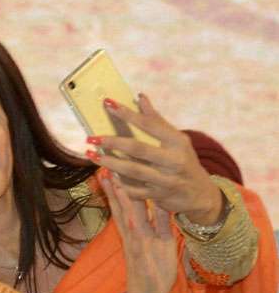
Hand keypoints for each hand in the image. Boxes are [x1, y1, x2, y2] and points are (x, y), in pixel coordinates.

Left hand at [88, 94, 222, 225]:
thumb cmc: (183, 161)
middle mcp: (174, 160)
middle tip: (91, 138)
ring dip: (110, 163)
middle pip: (138, 149)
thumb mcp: (176, 139)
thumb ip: (156, 120)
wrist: (200, 194)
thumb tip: (140, 97)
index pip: (149, 124)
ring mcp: (166, 180)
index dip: (127, 114)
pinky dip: (120, 183)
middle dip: (112, 142)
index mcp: (178, 142)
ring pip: (133, 171)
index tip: (107, 103)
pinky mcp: (158, 196)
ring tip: (92, 155)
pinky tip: (108, 174)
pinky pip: (134, 190)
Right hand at [99, 170, 176, 292]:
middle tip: (107, 161)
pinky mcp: (140, 262)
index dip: (123, 184)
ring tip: (112, 178)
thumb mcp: (162, 244)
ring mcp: (135, 248)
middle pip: (123, 205)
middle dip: (116, 184)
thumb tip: (163, 203)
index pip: (128, 204)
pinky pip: (137, 242)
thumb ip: (161, 224)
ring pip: (126, 219)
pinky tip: (131, 216)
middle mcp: (133, 237)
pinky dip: (133, 229)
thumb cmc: (154, 274)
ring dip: (119, 199)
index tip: (117, 163)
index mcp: (139, 232)